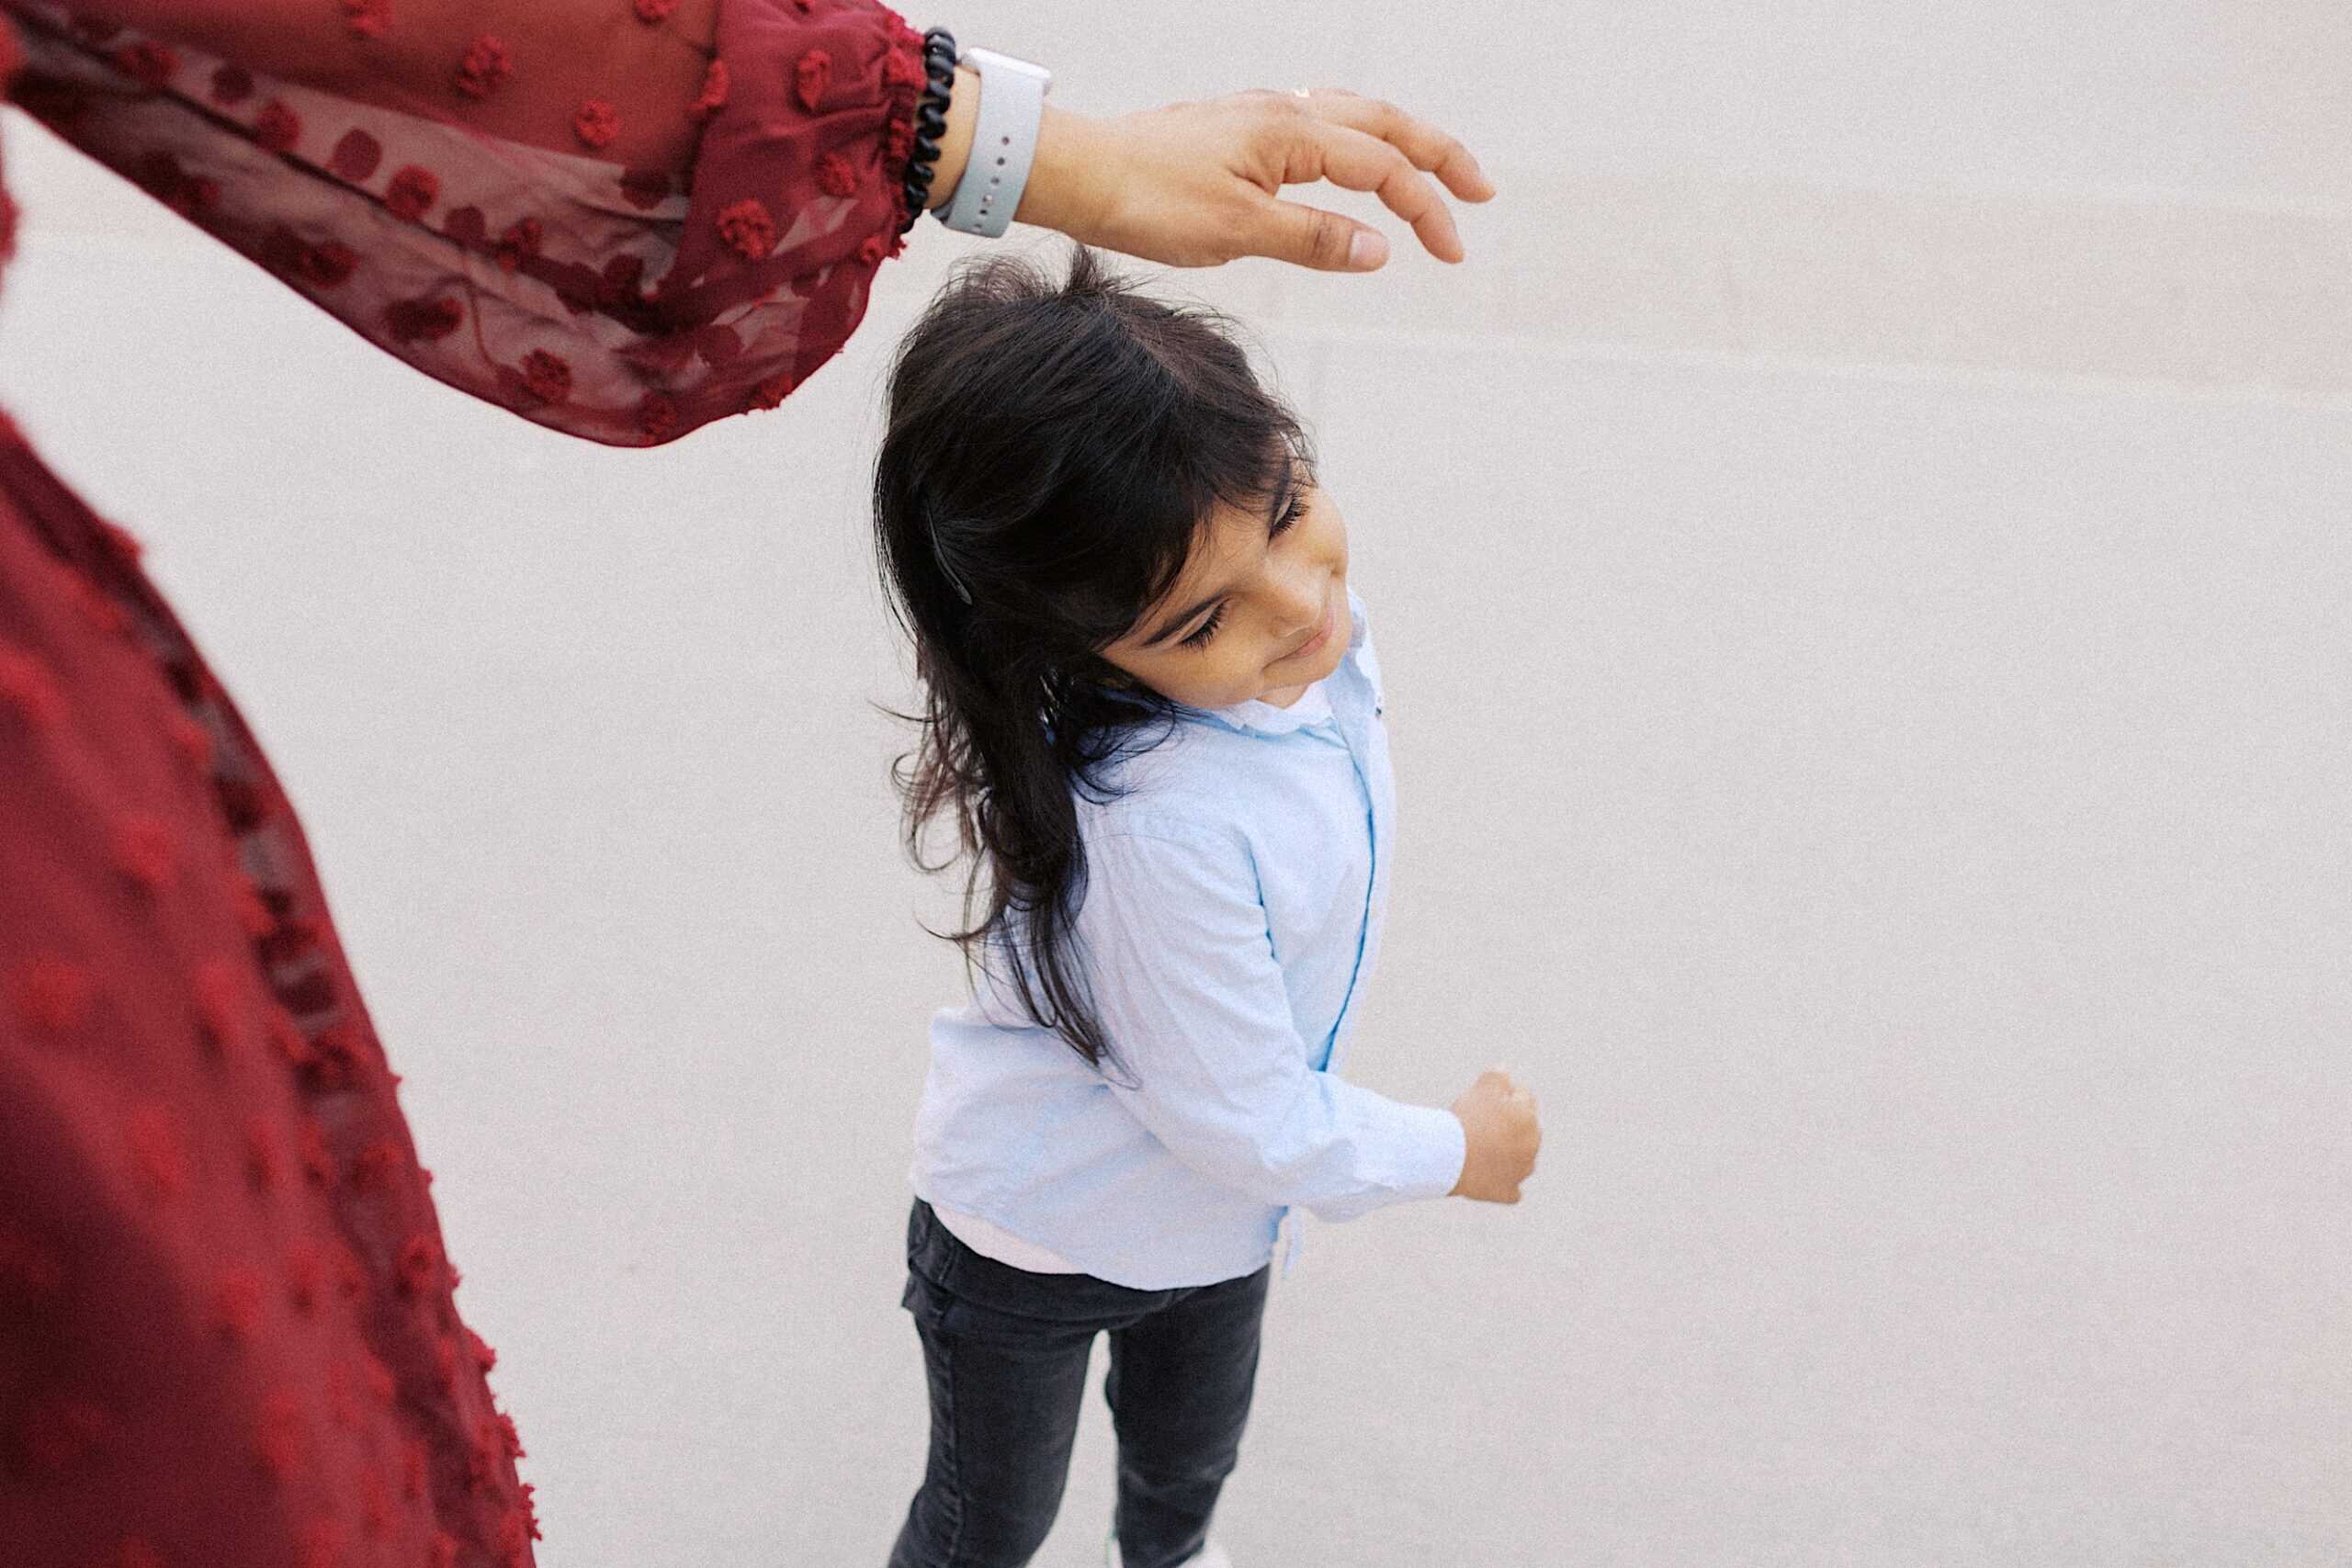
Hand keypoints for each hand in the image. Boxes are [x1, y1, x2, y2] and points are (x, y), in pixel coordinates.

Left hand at [1013, 87, 1495, 271]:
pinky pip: (1314, 124)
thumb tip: (1380, 249)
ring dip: (1398, 143)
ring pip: (1350, 117)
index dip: (1426, 209)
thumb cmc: (1148, 202)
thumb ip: (1313, 238)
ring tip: (1431, 171)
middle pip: (1383, 124)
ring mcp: (1259, 117)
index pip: (1382, 170)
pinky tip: (1348, 157)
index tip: (1453, 252)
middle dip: (1437, 155)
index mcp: (1292, 134)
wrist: (1078, 176)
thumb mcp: (1237, 232)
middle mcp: (1282, 112)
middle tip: (1480, 190)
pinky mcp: (1236, 130)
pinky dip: (1352, 140)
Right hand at [1449, 1066, 1541, 1203]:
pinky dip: (1503, 1183)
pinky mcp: (1507, 1192)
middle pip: (1522, 1129)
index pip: (1522, 1097)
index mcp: (1530, 1118)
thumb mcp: (1483, 1087)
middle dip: (1508, 1124)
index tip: (1482, 1099)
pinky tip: (1490, 1176)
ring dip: (1508, 1154)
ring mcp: (1521, 1171)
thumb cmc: (1467, 1118)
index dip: (1501, 1095)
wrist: (1450, 1156)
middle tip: (1479, 1122)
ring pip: (1520, 1159)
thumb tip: (1505, 1072)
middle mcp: (1532, 1146)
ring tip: (1481, 1149)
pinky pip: (1511, 1189)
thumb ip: (1498, 1075)